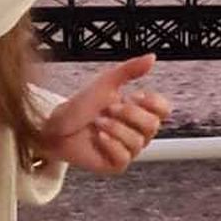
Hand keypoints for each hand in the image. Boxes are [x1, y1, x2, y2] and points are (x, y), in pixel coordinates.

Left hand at [35, 53, 171, 174]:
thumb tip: (152, 57)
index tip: (134, 96)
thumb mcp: (106, 82)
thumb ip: (130, 70)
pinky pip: (124, 157)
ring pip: (138, 142)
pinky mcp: (116, 164)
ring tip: (98, 122)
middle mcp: (136, 132)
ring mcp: (127, 149)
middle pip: (152, 125)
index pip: (163, 109)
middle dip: (128, 114)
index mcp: (138, 111)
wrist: (56, 126)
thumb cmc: (80, 106)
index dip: (151, 103)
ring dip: (114, 128)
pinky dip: (109, 144)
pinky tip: (98, 137)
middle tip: (109, 108)